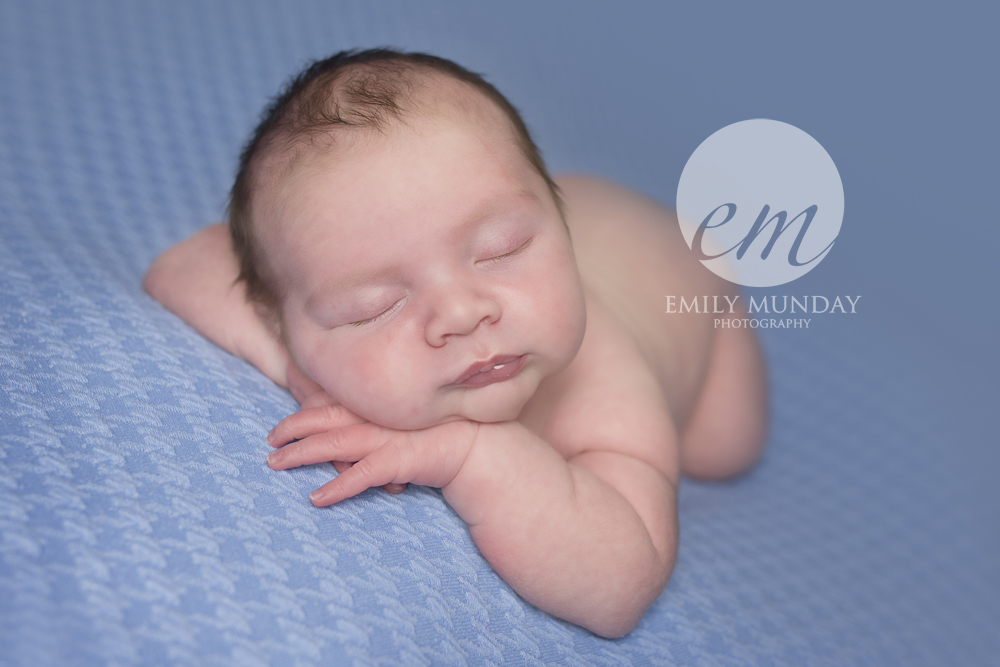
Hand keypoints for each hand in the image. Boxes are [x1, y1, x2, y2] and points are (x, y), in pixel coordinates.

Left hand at [266, 405, 479, 505]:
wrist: (476, 447)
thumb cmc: (438, 435)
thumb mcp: (403, 422)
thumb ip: (374, 420)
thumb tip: (349, 426)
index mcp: (377, 403)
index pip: (331, 401)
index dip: (302, 408)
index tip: (279, 422)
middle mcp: (377, 415)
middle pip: (323, 417)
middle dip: (291, 428)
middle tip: (269, 441)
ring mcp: (386, 437)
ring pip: (333, 443)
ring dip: (301, 453)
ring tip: (276, 464)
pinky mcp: (397, 461)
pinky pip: (361, 475)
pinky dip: (337, 486)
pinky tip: (317, 498)